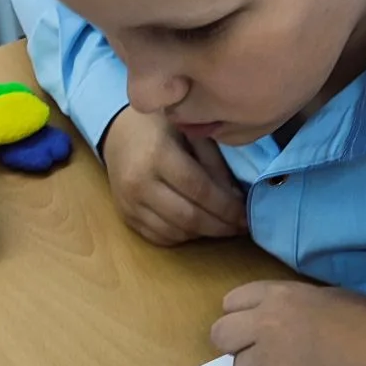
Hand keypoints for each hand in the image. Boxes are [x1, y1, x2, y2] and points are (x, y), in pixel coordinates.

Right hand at [101, 107, 246, 246]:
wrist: (119, 134)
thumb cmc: (161, 127)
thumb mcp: (190, 132)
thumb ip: (214, 162)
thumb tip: (236, 198)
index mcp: (158, 155)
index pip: (199, 189)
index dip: (226, 207)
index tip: (246, 215)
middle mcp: (139, 183)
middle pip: (188, 217)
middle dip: (220, 226)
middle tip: (241, 227)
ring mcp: (129, 203)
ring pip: (175, 232)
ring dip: (204, 234)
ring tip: (223, 226)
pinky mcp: (125, 217)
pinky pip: (160, 238)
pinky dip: (184, 237)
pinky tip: (198, 226)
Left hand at [210, 281, 365, 365]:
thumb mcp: (328, 296)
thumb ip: (291, 302)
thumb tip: (272, 314)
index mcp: (279, 296)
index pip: (231, 302)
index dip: (242, 316)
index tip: (255, 327)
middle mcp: (264, 325)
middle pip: (221, 334)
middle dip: (237, 344)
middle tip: (262, 353)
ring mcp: (267, 362)